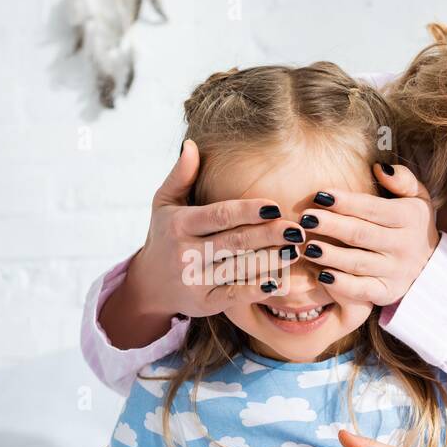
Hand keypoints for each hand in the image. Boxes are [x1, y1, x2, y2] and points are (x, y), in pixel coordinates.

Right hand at [106, 140, 303, 338]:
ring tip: (296, 251)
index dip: (248, 211)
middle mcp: (186, 253)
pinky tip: (280, 281)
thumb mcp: (164, 204)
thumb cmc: (164, 236)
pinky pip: (235, 295)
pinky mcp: (205, 302)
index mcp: (180, 224)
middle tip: (297, 229)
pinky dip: (258, 289)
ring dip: (270, 261)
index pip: (219, 216)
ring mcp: (195, 280)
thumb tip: (191, 144)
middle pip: (234, 243)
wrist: (149, 285)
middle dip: (268, 236)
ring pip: (239, 269)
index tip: (275, 207)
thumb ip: (180, 175)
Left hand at [303, 162, 438, 305]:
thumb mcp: (417, 197)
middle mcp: (404, 245)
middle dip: (331, 226)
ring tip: (306, 246)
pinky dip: (341, 285)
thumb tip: (381, 168)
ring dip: (330, 255)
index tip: (319, 195)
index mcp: (410, 217)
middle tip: (305, 218)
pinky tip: (321, 275)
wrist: (430, 265)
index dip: (346, 202)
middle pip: (361, 234)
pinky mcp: (387, 292)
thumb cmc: (411, 223)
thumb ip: (402, 179)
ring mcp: (395, 271)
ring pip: (357, 263)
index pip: (373, 208)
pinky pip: (361, 290)